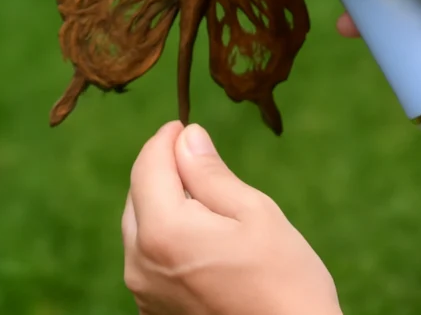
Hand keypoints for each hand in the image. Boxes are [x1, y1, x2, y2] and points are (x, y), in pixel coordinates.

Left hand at [122, 122, 341, 314]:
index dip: (166, 139)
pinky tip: (203, 235)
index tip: (186, 125)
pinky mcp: (152, 309)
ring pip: (139, 226)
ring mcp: (143, 291)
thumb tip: (186, 137)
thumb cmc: (283, 276)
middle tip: (199, 157)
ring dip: (163, 202)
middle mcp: (140, 262)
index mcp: (164, 231)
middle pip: (137, 195)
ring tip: (207, 197)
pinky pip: (148, 257)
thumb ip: (210, 173)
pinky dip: (166, 234)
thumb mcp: (254, 211)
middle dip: (162, 170)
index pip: (148, 166)